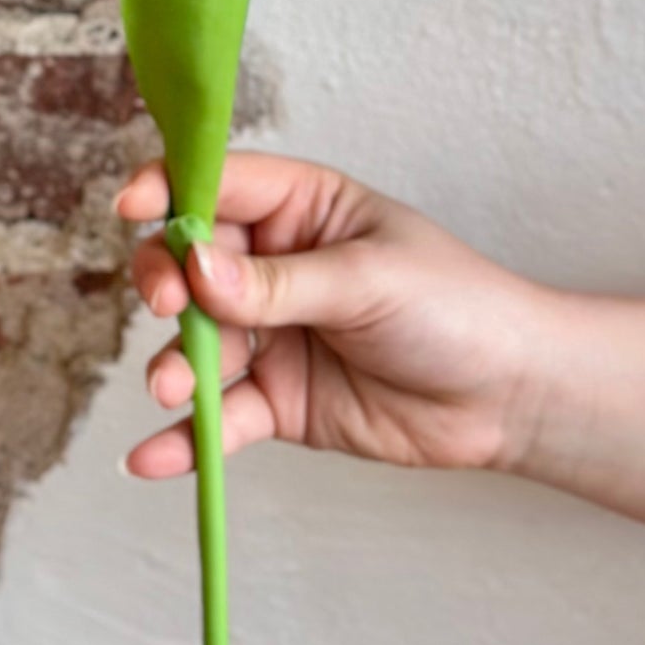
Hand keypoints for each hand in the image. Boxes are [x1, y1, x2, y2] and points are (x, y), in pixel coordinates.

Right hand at [119, 151, 551, 480]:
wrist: (511, 397)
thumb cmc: (457, 308)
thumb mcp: (368, 279)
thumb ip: (277, 282)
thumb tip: (195, 268)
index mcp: (301, 209)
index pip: (215, 184)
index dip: (168, 188)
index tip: (132, 205)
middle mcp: (272, 267)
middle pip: (187, 263)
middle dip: (164, 281)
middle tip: (169, 305)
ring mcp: (271, 335)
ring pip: (195, 342)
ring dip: (173, 363)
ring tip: (173, 386)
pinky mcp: (278, 401)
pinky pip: (219, 416)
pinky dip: (183, 439)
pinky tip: (150, 459)